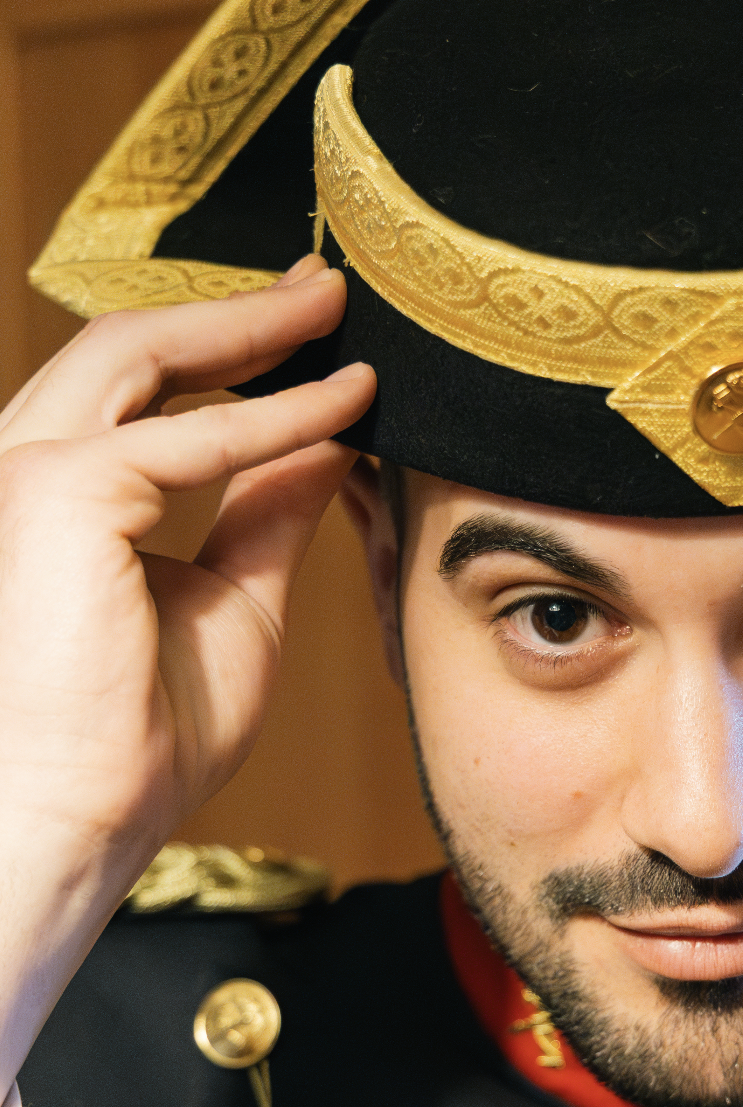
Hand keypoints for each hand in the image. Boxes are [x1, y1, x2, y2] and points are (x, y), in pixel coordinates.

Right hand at [0, 258, 374, 1093]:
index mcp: (57, 496)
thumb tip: (328, 440)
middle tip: (327, 289)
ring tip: (334, 309)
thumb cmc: (143, 738)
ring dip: (246, 329)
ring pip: (141, 357)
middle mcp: (24, 468)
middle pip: (130, 349)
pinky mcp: (61, 493)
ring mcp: (28, 472)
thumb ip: (268, 513)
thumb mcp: (235, 603)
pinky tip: (347, 405)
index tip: (315, 333)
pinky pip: (193, 437)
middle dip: (233, 313)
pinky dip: (277, 416)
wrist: (84, 818)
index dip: (226, 354)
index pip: (138, 393)